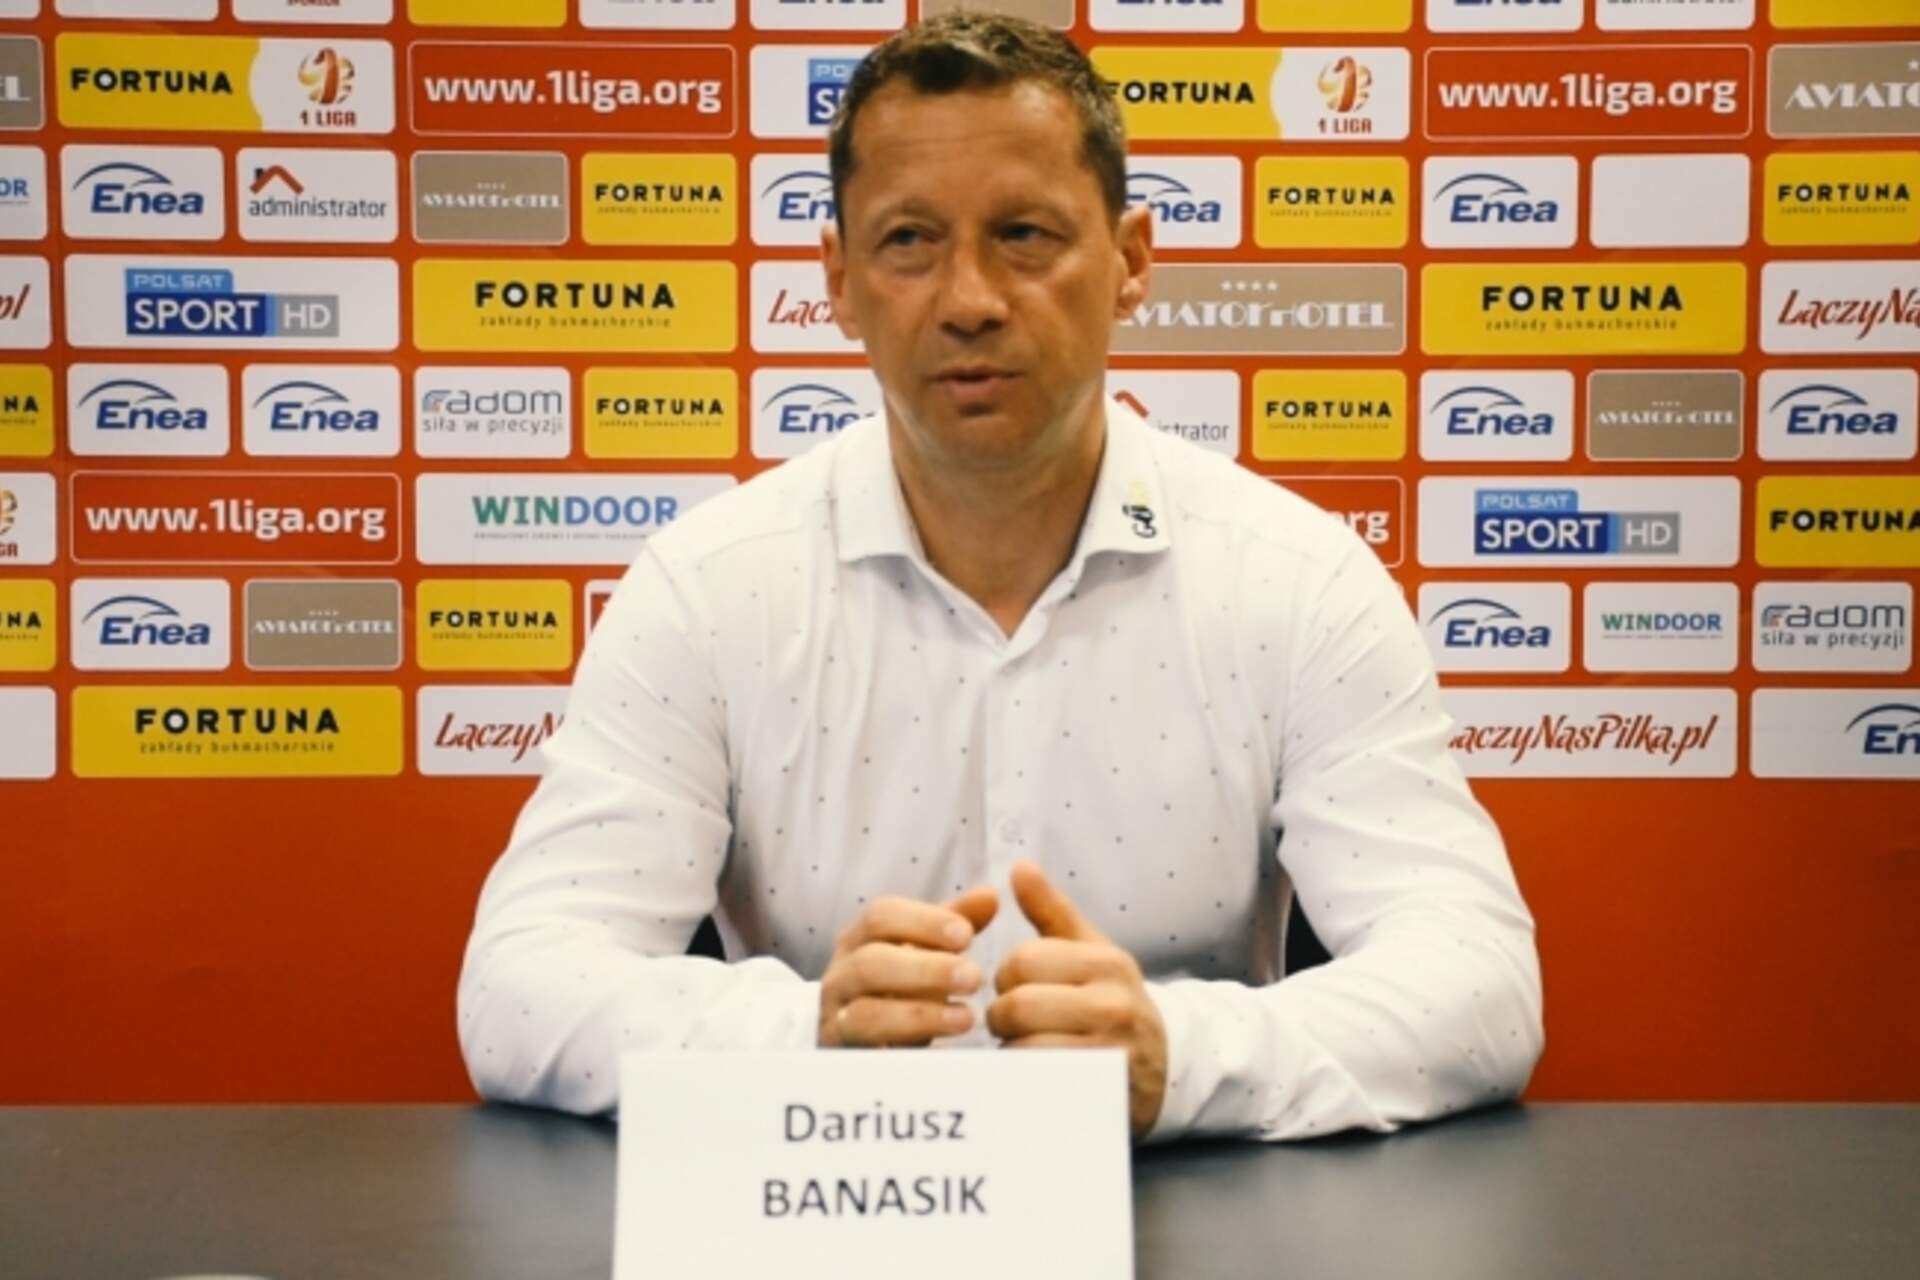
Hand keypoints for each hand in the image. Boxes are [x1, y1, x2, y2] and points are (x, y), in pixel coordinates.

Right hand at [818, 887, 998, 1048]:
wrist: (859, 1039)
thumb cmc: (900, 985)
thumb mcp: (925, 950)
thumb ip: (955, 922)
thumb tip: (991, 895)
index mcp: (859, 939)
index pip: (881, 916)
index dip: (924, 922)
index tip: (967, 936)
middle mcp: (841, 975)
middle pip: (870, 963)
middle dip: (926, 969)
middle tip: (975, 977)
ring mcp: (836, 1019)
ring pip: (865, 1014)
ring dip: (920, 1015)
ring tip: (967, 1017)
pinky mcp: (846, 1059)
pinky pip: (868, 1058)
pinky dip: (906, 1051)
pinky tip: (943, 1049)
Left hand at [988, 861, 1167, 1138]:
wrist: (1167, 1065)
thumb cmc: (1114, 1000)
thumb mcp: (1091, 951)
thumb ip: (1052, 911)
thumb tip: (1020, 866)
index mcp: (1105, 963)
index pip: (1022, 961)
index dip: (1007, 977)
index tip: (1018, 988)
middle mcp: (1113, 1006)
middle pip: (1019, 1006)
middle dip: (1002, 1016)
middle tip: (1013, 1023)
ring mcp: (1108, 1054)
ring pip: (1025, 1047)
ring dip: (1011, 1050)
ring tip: (1023, 1047)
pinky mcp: (1098, 1094)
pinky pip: (1039, 1083)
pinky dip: (1025, 1079)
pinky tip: (1034, 1073)